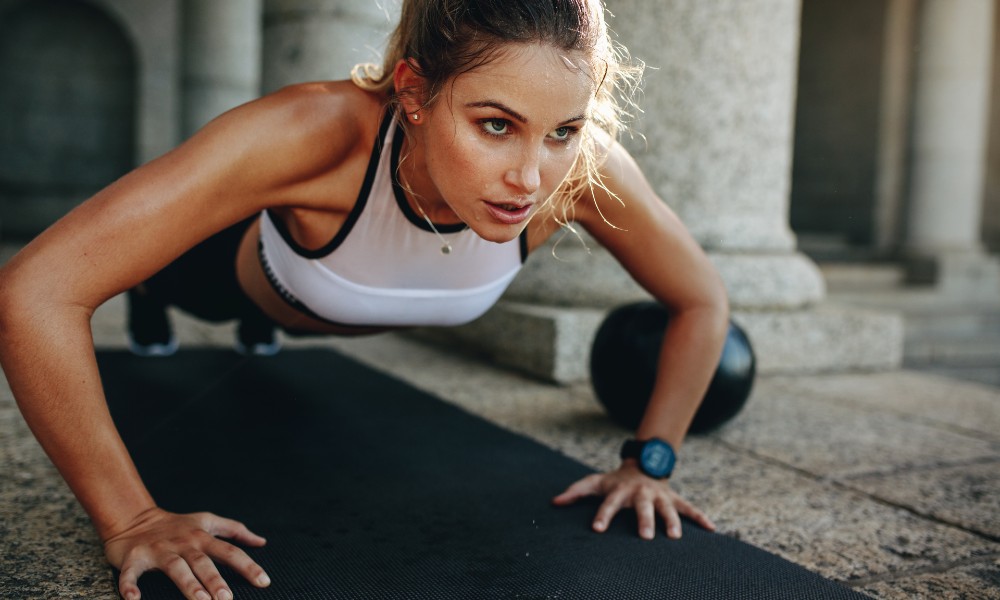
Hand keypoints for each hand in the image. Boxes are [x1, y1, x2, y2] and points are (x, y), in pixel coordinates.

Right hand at [103, 507, 269, 599]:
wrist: (134, 518)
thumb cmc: (177, 525)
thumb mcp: (207, 521)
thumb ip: (235, 531)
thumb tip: (261, 542)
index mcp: (202, 537)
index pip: (230, 552)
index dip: (248, 566)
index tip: (264, 582)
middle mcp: (183, 543)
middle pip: (203, 562)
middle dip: (215, 580)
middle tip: (227, 598)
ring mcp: (159, 550)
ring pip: (175, 568)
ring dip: (188, 585)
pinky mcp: (134, 557)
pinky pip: (131, 573)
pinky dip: (129, 586)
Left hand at [552, 461, 715, 539]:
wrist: (642, 464)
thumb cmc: (614, 481)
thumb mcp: (594, 482)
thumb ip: (575, 492)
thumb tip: (555, 502)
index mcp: (620, 491)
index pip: (608, 504)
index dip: (602, 516)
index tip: (597, 529)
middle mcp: (640, 494)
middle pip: (642, 508)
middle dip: (644, 521)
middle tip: (645, 537)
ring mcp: (659, 496)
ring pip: (667, 508)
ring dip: (672, 521)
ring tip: (675, 537)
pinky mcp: (673, 498)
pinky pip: (689, 508)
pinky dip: (700, 517)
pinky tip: (712, 529)